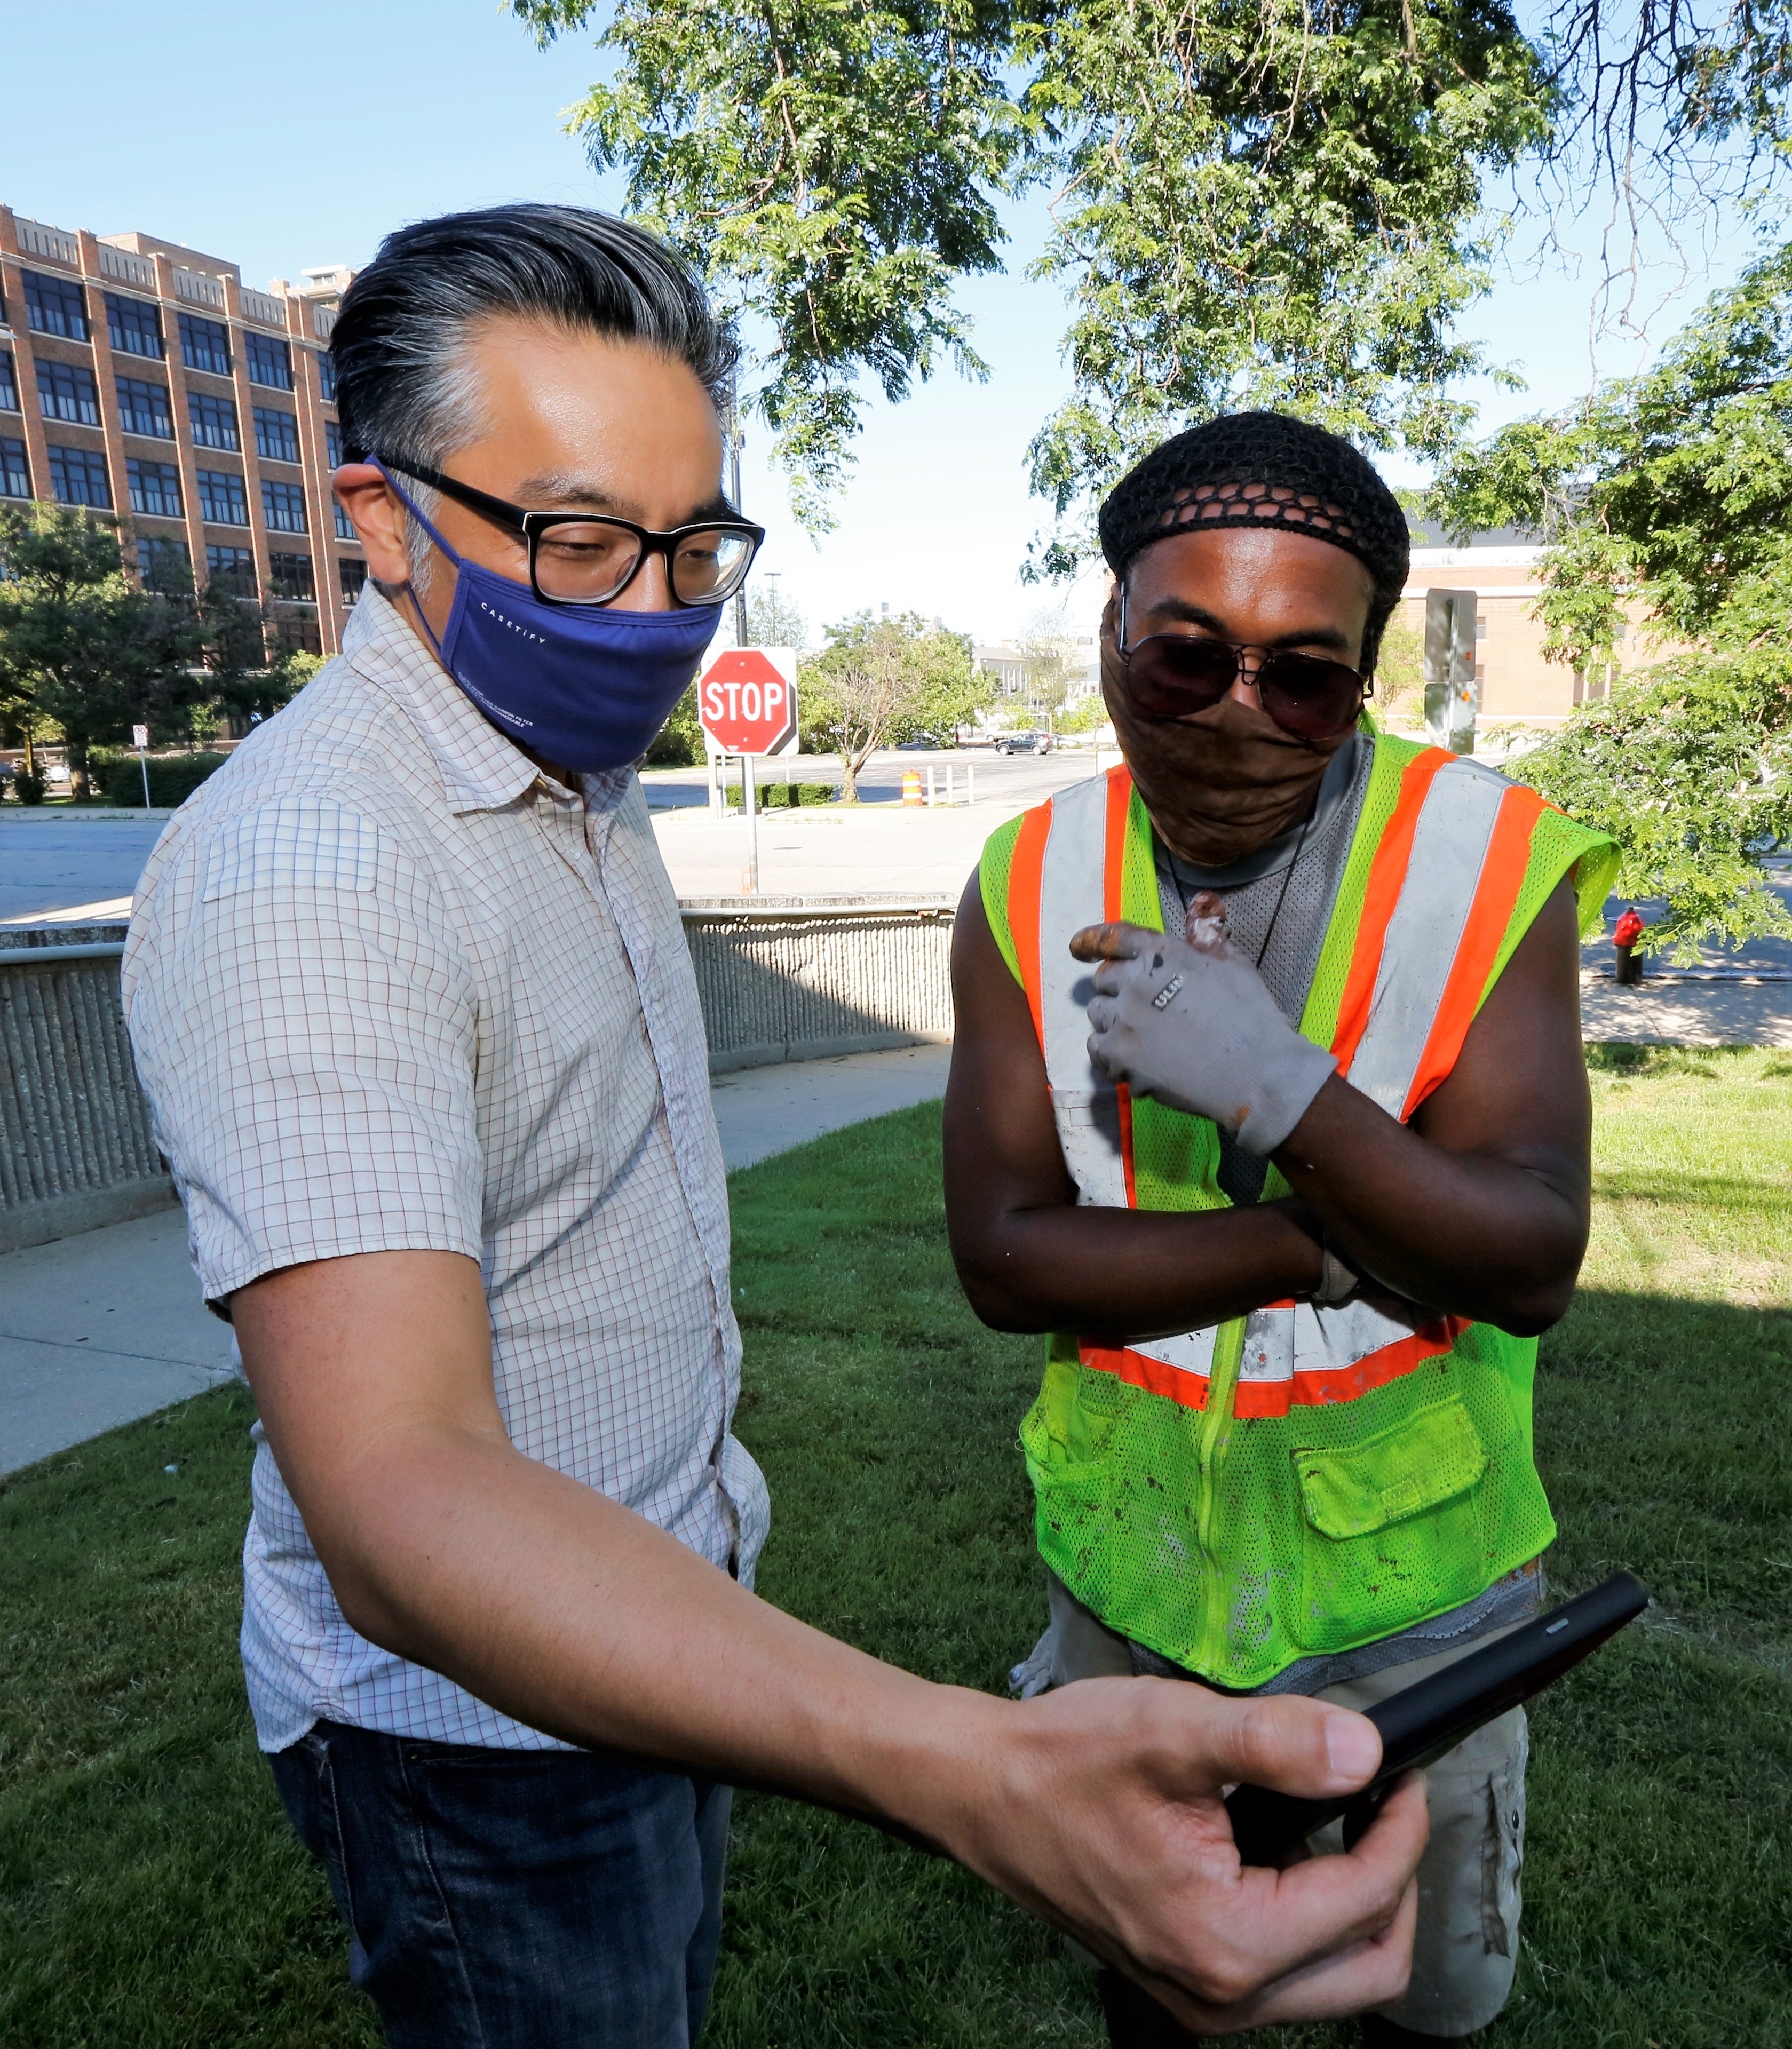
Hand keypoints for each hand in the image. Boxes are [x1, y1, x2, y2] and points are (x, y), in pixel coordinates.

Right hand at [923, 1678, 1425, 2034]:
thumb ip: (1275, 1743)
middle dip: (1395, 1881)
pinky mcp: (1187, 1985)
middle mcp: (1219, 1996)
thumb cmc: (1068, 1758)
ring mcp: (1201, 2001)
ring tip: (1340, 1817)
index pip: (1367, 1898)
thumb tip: (1367, 1752)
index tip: (1403, 1768)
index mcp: (1226, 1941)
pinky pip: (1288, 1976)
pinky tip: (1288, 1848)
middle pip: (1371, 1966)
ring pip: (1335, 1980)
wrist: (984, 1792)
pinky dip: (1312, 1919)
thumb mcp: (1174, 1729)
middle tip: (1383, 1802)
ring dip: (1357, 1904)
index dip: (1403, 1827)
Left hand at [1072, 903, 1335, 1155]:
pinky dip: (1109, 1052)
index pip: (1113, 937)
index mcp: (1162, 954)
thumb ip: (1206, 934)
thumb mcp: (1233, 964)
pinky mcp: (1119, 1056)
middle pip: (1104, 978)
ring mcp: (1124, 1019)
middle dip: (1118, 988)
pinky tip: (1131, 1059)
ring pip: (1097, 1013)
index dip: (1091, 939)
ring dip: (1113, 1020)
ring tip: (1141, 1034)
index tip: (1076, 947)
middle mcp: (1135, 981)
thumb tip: (1200, 903)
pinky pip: (1096, 1048)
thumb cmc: (1250, 1017)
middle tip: (1143, 1006)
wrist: (1255, 1073)